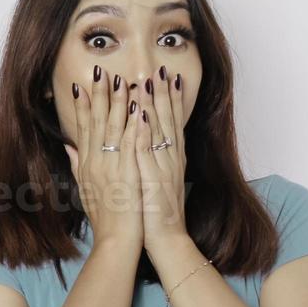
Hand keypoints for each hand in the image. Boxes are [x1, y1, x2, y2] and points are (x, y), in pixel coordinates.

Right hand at [63, 66, 144, 251]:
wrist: (115, 239)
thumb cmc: (104, 217)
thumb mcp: (85, 189)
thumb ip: (76, 164)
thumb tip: (67, 146)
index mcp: (86, 164)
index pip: (83, 128)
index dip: (82, 106)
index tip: (82, 86)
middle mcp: (95, 161)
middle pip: (95, 121)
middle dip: (98, 95)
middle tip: (100, 71)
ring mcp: (110, 165)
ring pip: (113, 127)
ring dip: (117, 101)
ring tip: (120, 79)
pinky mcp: (127, 171)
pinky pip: (131, 142)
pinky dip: (134, 123)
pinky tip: (138, 106)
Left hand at [138, 65, 188, 249]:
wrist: (164, 239)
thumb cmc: (153, 212)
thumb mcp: (149, 181)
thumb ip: (143, 161)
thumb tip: (137, 146)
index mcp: (168, 159)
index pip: (169, 123)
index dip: (167, 100)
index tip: (164, 77)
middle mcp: (170, 159)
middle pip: (167, 120)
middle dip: (163, 93)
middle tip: (160, 68)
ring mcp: (163, 168)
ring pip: (158, 130)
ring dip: (153, 105)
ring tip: (148, 81)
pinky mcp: (154, 179)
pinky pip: (148, 151)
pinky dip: (144, 132)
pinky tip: (140, 115)